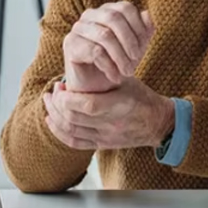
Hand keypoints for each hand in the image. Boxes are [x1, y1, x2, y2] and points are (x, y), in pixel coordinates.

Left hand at [43, 78, 173, 149]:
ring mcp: (106, 137)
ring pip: (71, 131)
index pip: (86, 105)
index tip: (61, 85)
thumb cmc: (142, 97)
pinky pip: (75, 143)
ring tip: (48, 102)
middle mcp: (112, 124)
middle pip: (74, 118)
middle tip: (52, 92)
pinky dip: (59, 132)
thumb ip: (105, 75)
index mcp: (119, 106)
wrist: (159, 124)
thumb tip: (81, 62)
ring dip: (54, 116)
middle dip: (56, 104)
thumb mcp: (127, 81)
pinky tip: (51, 121)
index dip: (67, 97)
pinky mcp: (103, 145)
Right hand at [63, 3, 153, 92]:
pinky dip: (109, 66)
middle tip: (136, 60)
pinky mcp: (70, 43)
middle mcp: (89, 15)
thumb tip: (147, 14)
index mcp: (106, 10)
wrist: (98, 87)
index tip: (142, 48)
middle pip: (114, 17)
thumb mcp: (136, 47)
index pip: (125, 8)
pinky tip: (114, 76)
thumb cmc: (117, 63)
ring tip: (128, 72)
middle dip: (129, 41)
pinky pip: (94, 51)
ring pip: (104, 35)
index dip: (138, 27)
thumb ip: (144, 30)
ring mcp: (77, 28)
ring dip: (120, 57)